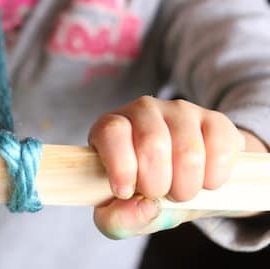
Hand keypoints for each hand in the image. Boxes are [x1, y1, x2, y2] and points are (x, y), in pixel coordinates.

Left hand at [87, 96, 245, 238]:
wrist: (185, 185)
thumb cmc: (142, 194)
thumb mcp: (120, 213)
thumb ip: (116, 219)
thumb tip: (144, 207)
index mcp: (110, 127)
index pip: (112, 132)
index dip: (121, 166)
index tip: (126, 192)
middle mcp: (142, 110)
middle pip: (152, 144)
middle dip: (158, 185)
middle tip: (159, 193)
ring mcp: (179, 111)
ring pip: (188, 150)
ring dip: (188, 185)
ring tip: (181, 189)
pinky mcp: (213, 118)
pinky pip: (220, 147)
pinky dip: (215, 177)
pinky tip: (206, 180)